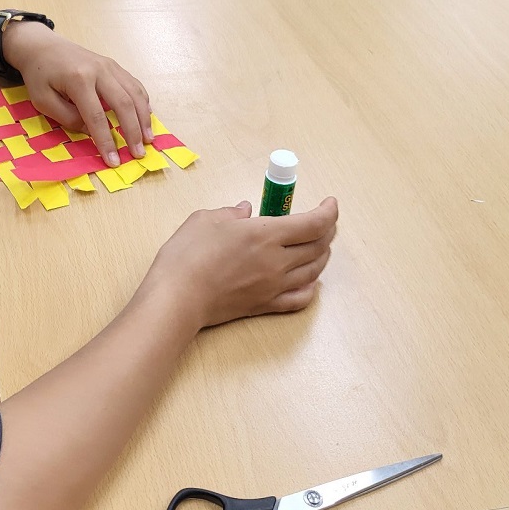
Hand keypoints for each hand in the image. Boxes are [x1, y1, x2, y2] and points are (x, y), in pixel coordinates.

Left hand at [1, 22, 150, 167]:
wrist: (41, 46)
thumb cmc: (39, 75)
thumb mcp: (43, 101)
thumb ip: (68, 117)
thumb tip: (92, 131)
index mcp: (79, 80)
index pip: (97, 117)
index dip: (106, 141)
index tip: (113, 161)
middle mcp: (99, 70)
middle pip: (123, 104)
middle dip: (133, 132)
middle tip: (139, 153)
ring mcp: (109, 65)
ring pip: (134, 93)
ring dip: (144, 118)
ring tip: (148, 139)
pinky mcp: (113, 65)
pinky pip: (133, 84)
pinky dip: (143, 101)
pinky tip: (147, 116)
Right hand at [147, 198, 338, 327]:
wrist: (177, 298)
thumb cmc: (187, 255)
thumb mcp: (205, 219)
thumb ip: (231, 213)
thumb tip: (245, 211)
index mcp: (266, 235)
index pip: (314, 224)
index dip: (329, 212)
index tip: (330, 203)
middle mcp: (278, 262)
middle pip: (319, 246)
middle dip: (328, 231)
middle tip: (324, 221)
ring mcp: (274, 286)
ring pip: (314, 271)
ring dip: (322, 256)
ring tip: (319, 246)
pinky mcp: (265, 306)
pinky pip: (300, 298)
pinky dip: (311, 287)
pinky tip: (308, 280)